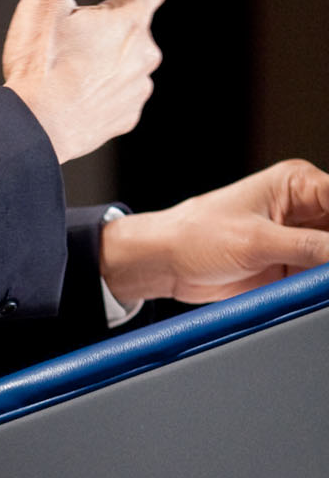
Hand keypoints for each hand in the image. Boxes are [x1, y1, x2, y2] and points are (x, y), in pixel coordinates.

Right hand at [2, 0, 169, 163]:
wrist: (34, 130)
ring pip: (130, 63)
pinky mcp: (123, 117)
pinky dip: (105, 88)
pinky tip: (80, 93)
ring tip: (78, 63)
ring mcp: (136, 89)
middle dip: (118, 19)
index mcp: (128, 20)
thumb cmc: (38, 64)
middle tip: (88, 22)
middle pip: (137, 26)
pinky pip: (121, 95)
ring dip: (112, 56)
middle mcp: (143, 54)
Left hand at [100, 159, 328, 305]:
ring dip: (326, 275)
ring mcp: (299, 238)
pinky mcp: (292, 265)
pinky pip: (320, 278)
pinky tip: (315, 294)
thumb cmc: (196, 236)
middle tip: (324, 274)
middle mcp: (303, 208)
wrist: (164, 264)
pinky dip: (320, 288)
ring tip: (315, 282)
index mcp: (297, 183)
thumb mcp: (258, 241)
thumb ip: (311, 249)